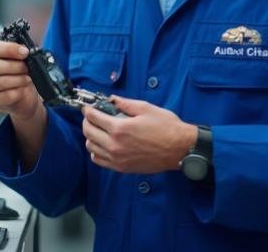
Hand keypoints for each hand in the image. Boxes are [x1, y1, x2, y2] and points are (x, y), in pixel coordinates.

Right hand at [0, 40, 42, 122]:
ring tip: (28, 79)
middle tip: (27, 68)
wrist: (25, 96)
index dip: (8, 49)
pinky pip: (3, 96)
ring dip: (18, 79)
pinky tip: (23, 90)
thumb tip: (24, 49)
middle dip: (14, 66)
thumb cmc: (20, 73)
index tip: (25, 52)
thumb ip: (19, 52)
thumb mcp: (19, 59)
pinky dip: (17, 92)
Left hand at [82, 95, 196, 173]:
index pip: (93, 117)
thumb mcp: (146, 109)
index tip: (88, 107)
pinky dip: (96, 151)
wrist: (180, 149)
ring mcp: (117, 158)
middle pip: (88, 132)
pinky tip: (103, 144)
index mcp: (120, 128)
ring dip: (91, 136)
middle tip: (92, 116)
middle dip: (87, 121)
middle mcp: (115, 145)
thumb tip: (111, 99)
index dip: (88, 110)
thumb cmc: (167, 128)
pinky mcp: (122, 168)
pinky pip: (99, 160)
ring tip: (98, 130)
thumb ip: (125, 103)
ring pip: (91, 147)